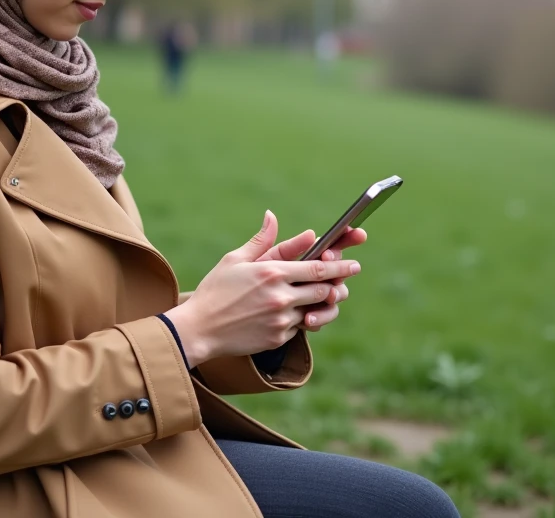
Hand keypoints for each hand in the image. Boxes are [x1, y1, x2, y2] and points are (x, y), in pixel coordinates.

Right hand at [163, 211, 362, 367]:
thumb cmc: (215, 290)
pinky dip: (299, 319)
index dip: (340, 266)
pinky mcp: (277, 339)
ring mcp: (281, 320)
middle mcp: (281, 297)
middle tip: (342, 282)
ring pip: (315, 311)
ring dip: (320, 305)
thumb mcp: (235, 260)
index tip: (354, 263)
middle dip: (336, 285)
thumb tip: (273, 216)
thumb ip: (262, 240)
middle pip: (324, 290)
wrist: (199, 329)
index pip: (318, 268)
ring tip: (318, 299)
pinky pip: (298, 327)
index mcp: (272, 272)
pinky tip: (290, 314)